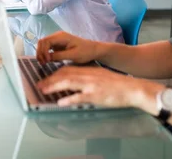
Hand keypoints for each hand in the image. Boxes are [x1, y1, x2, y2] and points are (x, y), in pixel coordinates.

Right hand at [36, 31, 98, 64]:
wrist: (93, 50)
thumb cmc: (86, 51)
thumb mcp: (73, 55)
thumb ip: (59, 56)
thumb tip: (47, 58)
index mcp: (61, 36)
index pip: (45, 41)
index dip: (43, 51)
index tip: (47, 61)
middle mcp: (58, 36)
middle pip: (42, 42)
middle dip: (40, 52)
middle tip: (43, 63)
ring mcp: (57, 40)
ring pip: (43, 45)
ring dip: (42, 53)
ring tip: (44, 63)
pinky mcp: (58, 45)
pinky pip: (48, 48)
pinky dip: (46, 54)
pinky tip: (49, 61)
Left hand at [37, 65, 152, 107]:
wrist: (132, 88)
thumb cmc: (117, 84)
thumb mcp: (100, 74)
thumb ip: (88, 75)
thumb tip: (75, 79)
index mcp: (88, 70)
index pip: (67, 69)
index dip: (54, 73)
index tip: (46, 77)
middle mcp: (88, 75)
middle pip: (64, 74)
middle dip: (50, 79)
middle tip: (40, 85)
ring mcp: (91, 85)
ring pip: (69, 82)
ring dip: (54, 86)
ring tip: (44, 91)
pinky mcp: (96, 95)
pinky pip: (80, 97)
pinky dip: (69, 99)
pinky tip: (60, 102)